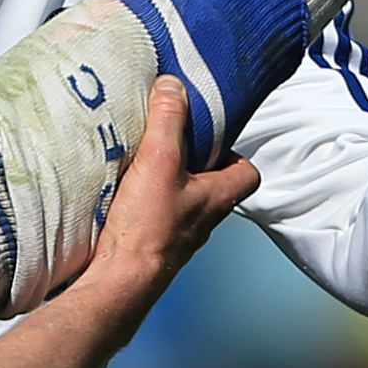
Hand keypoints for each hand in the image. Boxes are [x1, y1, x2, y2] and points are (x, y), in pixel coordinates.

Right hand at [77, 78, 259, 339]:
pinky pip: (156, 217)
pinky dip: (145, 204)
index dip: (235, 153)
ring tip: (142, 163)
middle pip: (212, 185)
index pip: (248, 173)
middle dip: (194, 163)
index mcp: (217, 198)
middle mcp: (203, 220)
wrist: (120, 281)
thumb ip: (168, 120)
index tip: (211, 136)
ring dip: (167, 183)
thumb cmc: (147, 229)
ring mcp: (178, 236)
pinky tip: (122, 194)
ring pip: (183, 201)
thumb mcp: (159, 161)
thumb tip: (173, 85)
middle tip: (171, 143)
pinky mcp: (151, 246)